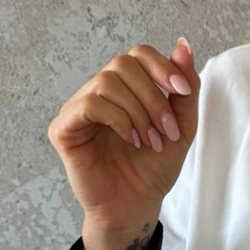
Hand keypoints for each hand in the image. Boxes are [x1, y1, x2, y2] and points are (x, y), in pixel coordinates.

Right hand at [48, 38, 200, 223]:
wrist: (137, 205)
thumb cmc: (154, 168)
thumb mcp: (181, 126)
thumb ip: (185, 88)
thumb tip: (183, 44)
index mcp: (126, 88)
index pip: (139, 54)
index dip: (162, 66)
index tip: (182, 92)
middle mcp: (99, 92)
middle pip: (123, 64)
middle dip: (153, 96)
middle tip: (166, 131)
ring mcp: (79, 109)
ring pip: (107, 81)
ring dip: (137, 111)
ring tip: (150, 141)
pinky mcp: (63, 129)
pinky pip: (89, 104)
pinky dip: (117, 119)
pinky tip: (131, 140)